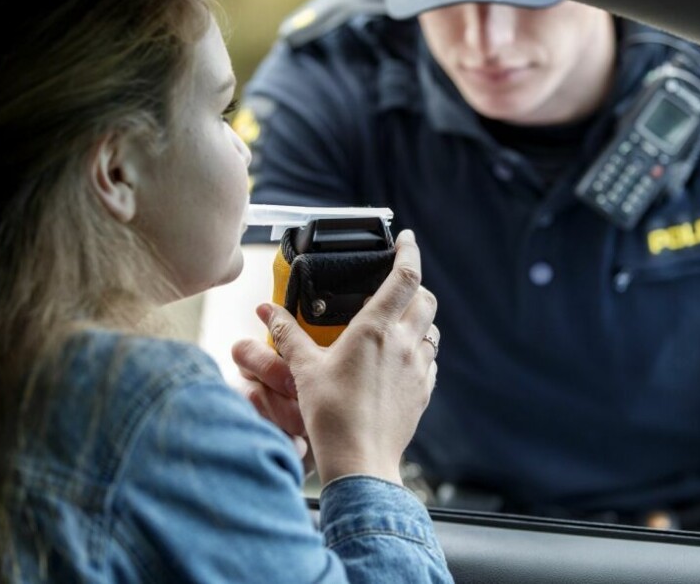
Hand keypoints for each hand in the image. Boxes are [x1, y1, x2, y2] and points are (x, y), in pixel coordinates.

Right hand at [244, 229, 438, 485]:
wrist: (361, 461)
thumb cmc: (332, 415)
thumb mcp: (305, 370)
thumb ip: (288, 334)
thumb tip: (267, 311)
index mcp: (376, 329)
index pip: (405, 277)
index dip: (409, 252)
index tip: (405, 238)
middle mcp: (405, 344)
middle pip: (425, 299)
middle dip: (415, 286)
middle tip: (395, 286)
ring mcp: (419, 368)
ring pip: (432, 330)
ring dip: (419, 320)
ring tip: (397, 324)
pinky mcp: (424, 391)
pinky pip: (431, 360)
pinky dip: (421, 351)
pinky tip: (401, 361)